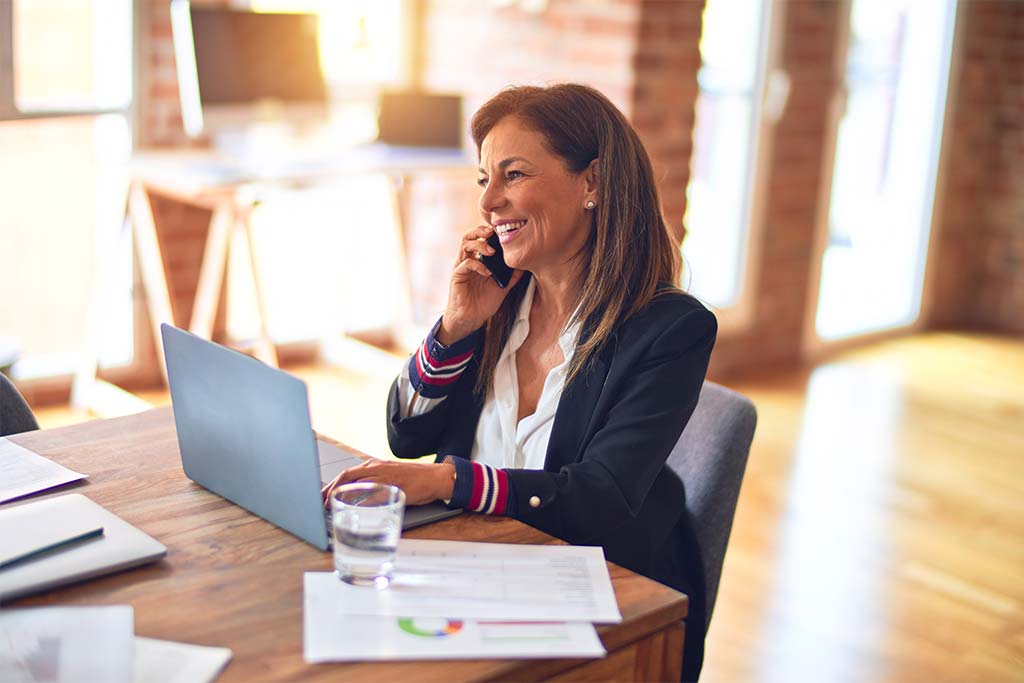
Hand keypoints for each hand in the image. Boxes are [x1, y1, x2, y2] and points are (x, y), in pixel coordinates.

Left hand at [321, 458, 455, 506]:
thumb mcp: (389, 475)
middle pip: (346, 476)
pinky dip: (360, 503)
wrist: (435, 477)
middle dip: (330, 488)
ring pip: (356, 483)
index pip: (347, 472)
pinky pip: (373, 495)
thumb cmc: (413, 478)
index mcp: (374, 464)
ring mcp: (384, 476)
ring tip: (331, 506)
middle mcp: (377, 467)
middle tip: (320, 502)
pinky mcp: (393, 487)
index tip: (322, 494)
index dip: (332, 484)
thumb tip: (356, 494)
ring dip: (341, 495)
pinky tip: (353, 510)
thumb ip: (373, 481)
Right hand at [437, 225, 524, 343]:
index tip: (502, 231)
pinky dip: (478, 265)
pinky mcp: (457, 277)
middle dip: (480, 231)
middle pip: (469, 236)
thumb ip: (512, 276)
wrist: (471, 320)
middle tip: (493, 233)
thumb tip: (525, 265)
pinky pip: (466, 264)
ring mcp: (461, 267)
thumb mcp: (503, 288)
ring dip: (479, 244)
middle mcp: (467, 260)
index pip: (480, 238)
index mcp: (477, 260)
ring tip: (492, 252)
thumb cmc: (483, 303)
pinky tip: (488, 272)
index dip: (488, 231)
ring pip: (465, 245)